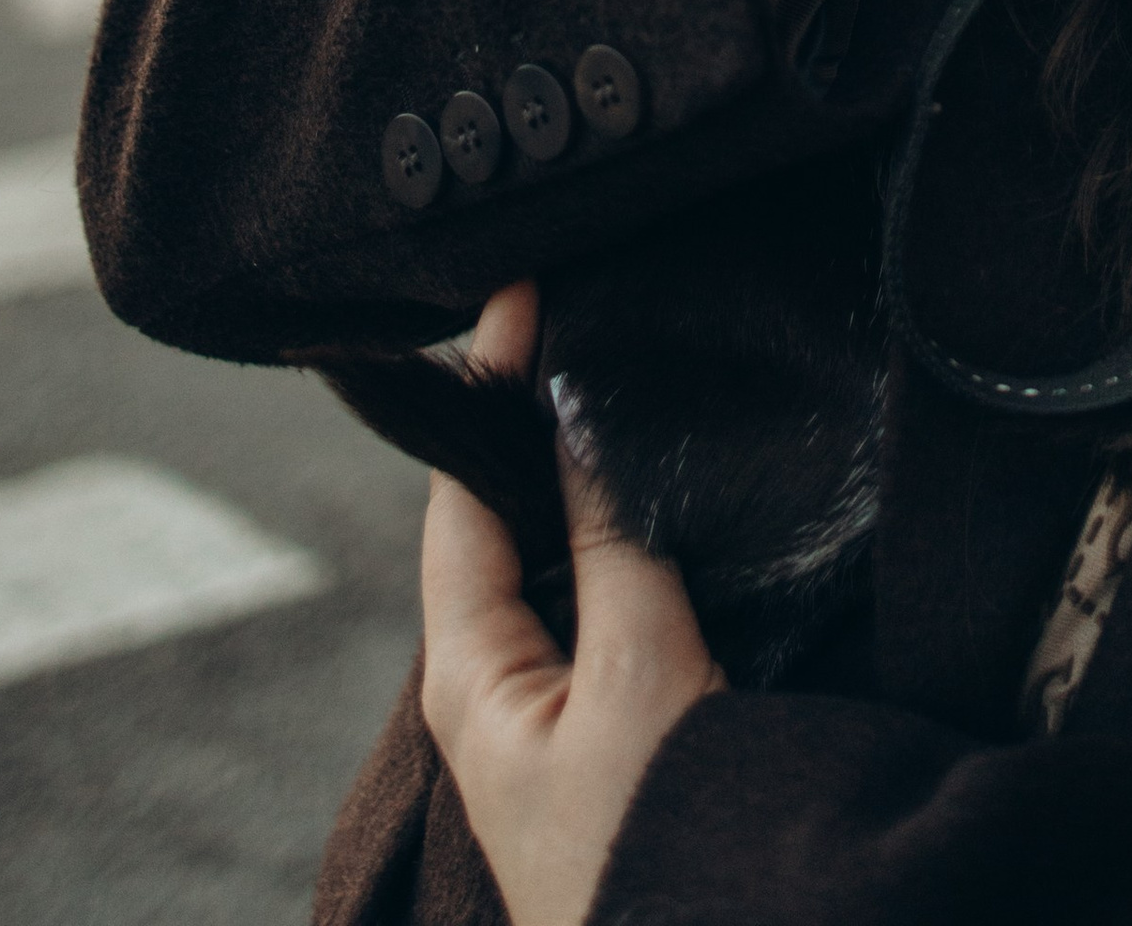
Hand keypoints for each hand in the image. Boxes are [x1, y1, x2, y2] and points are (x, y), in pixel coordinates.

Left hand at [419, 283, 721, 925]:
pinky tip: (670, 503)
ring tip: (627, 381)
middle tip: (585, 313)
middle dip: (539, 426)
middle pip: (505, 523)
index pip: (461, 494)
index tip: (526, 288)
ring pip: (561, 566)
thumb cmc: (648, 844)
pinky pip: (607, 611)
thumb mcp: (640, 674)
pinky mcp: (610, 740)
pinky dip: (630, 544)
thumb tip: (583, 419)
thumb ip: (615, 543)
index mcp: (471, 673)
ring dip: (588, 484)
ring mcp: (553, 719)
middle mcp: (498, 688)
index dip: (488, 387)